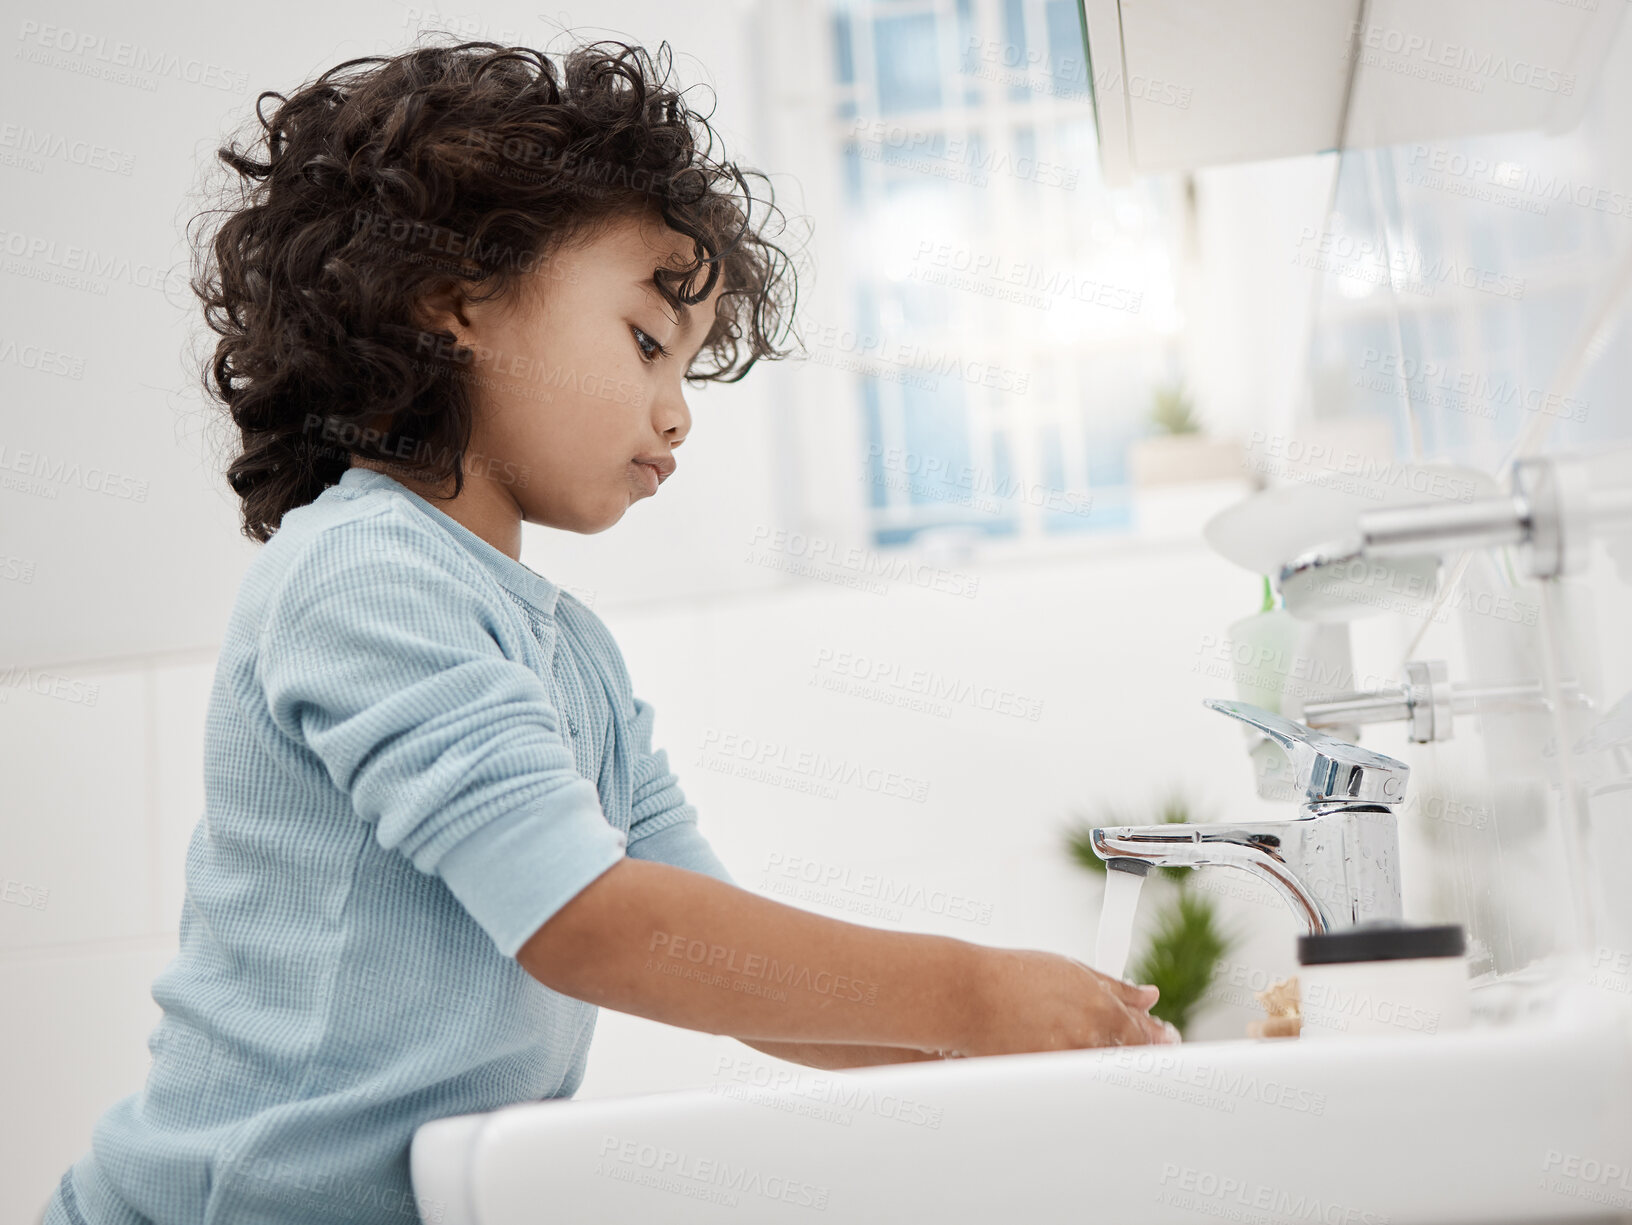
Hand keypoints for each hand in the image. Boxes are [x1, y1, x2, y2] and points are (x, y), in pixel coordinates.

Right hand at [953, 947, 1179, 1056]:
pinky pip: (1069, 1084)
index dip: (1154, 1044)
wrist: (968, 995)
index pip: (1142, 1036)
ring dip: (1095, 1065)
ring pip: (1098, 1075)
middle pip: (1125, 1061)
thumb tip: (1149, 997)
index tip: (1160, 1046)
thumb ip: (1116, 987)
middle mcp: (1088, 1035)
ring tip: (1069, 1047)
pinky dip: (1069, 1076)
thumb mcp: (1072, 970)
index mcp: (1100, 1006)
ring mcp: (1065, 1059)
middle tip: (1113, 1050)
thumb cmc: (1014, 976)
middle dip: (1129, 1057)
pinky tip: (1050, 1057)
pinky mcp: (1043, 1076)